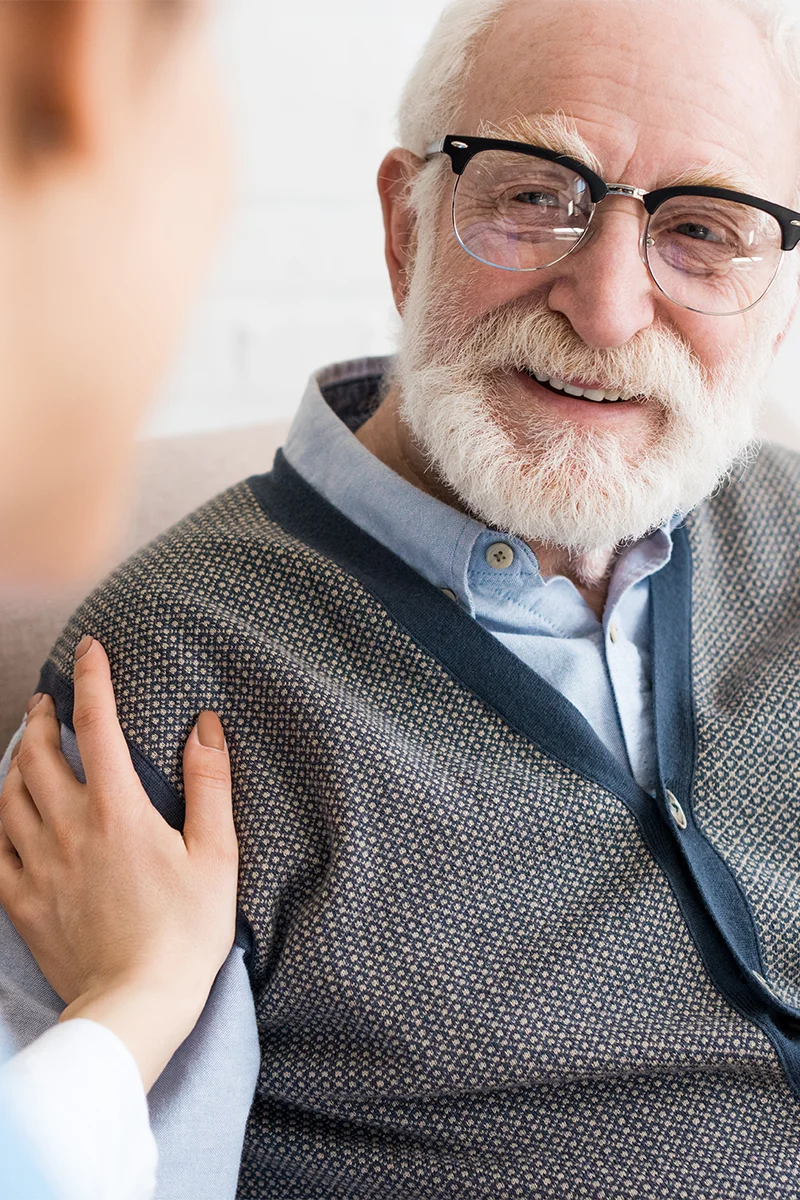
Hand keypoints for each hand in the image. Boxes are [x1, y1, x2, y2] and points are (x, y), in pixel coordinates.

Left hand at [0, 636, 238, 1091]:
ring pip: (9, 794)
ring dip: (16, 760)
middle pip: (40, 754)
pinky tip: (6, 813)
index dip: (93, 679)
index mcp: (118, 810)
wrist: (134, 1006)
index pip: (98, 725)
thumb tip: (205, 725)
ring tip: (26, 747)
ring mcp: (38, 864)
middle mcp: (69, 828)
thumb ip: (209, 784)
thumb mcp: (215, 854)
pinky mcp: (21, 900)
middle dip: (42, 717)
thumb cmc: (185, 932)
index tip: (90, 649)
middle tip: (46, 700)